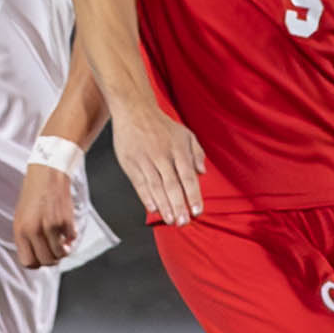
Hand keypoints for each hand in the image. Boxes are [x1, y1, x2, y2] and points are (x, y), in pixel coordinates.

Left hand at [13, 164, 78, 267]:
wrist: (47, 173)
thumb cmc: (33, 193)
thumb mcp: (21, 216)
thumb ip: (26, 237)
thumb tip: (35, 254)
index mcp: (20, 230)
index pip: (28, 262)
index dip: (36, 262)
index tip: (41, 257)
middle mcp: (34, 231)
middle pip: (46, 261)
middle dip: (52, 259)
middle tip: (54, 250)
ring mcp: (51, 227)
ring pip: (60, 254)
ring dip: (63, 251)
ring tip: (62, 242)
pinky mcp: (66, 221)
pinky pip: (71, 240)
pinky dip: (71, 238)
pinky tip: (67, 229)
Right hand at [111, 103, 204, 225]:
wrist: (134, 110)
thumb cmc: (161, 125)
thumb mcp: (185, 134)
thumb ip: (196, 153)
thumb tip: (202, 172)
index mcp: (178, 149)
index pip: (188, 177)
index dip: (193, 195)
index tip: (197, 211)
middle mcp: (162, 155)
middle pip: (172, 185)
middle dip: (179, 205)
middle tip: (184, 222)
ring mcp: (145, 159)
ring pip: (156, 186)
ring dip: (164, 205)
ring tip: (171, 220)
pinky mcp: (131, 162)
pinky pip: (139, 183)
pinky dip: (145, 197)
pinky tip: (152, 208)